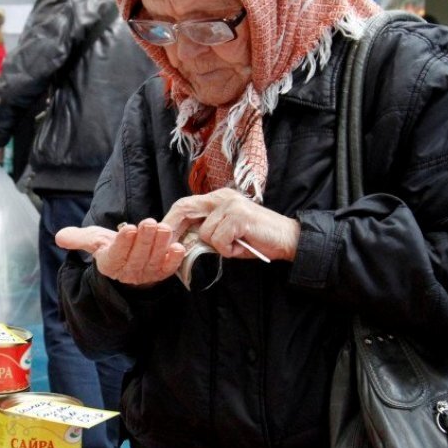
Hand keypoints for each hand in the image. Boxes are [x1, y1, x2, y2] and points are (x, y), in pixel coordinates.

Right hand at [56, 219, 185, 286]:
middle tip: (149, 223)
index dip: (123, 243)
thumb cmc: (111, 247)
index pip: (116, 255)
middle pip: (137, 257)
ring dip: (160, 245)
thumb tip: (59, 236)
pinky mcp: (162, 274)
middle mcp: (128, 273)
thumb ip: (78, 238)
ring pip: (154, 261)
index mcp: (110, 264)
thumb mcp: (94, 240)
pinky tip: (178, 247)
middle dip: (144, 240)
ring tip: (164, 229)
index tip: (128, 229)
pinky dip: (174, 260)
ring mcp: (147, 275)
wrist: (129, 261)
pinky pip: (169, 269)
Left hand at [161, 189, 300, 260]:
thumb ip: (207, 232)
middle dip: (173, 229)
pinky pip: (219, 241)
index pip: (185, 205)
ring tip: (236, 246)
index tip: (160, 236)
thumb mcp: (227, 233)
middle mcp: (222, 197)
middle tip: (168, 246)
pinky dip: (228, 250)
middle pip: (185, 208)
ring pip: (205, 233)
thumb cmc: (257, 239)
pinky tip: (242, 246)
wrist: (288, 240)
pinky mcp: (238, 217)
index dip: (170, 220)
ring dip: (218, 247)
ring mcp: (230, 205)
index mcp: (218, 198)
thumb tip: (183, 241)